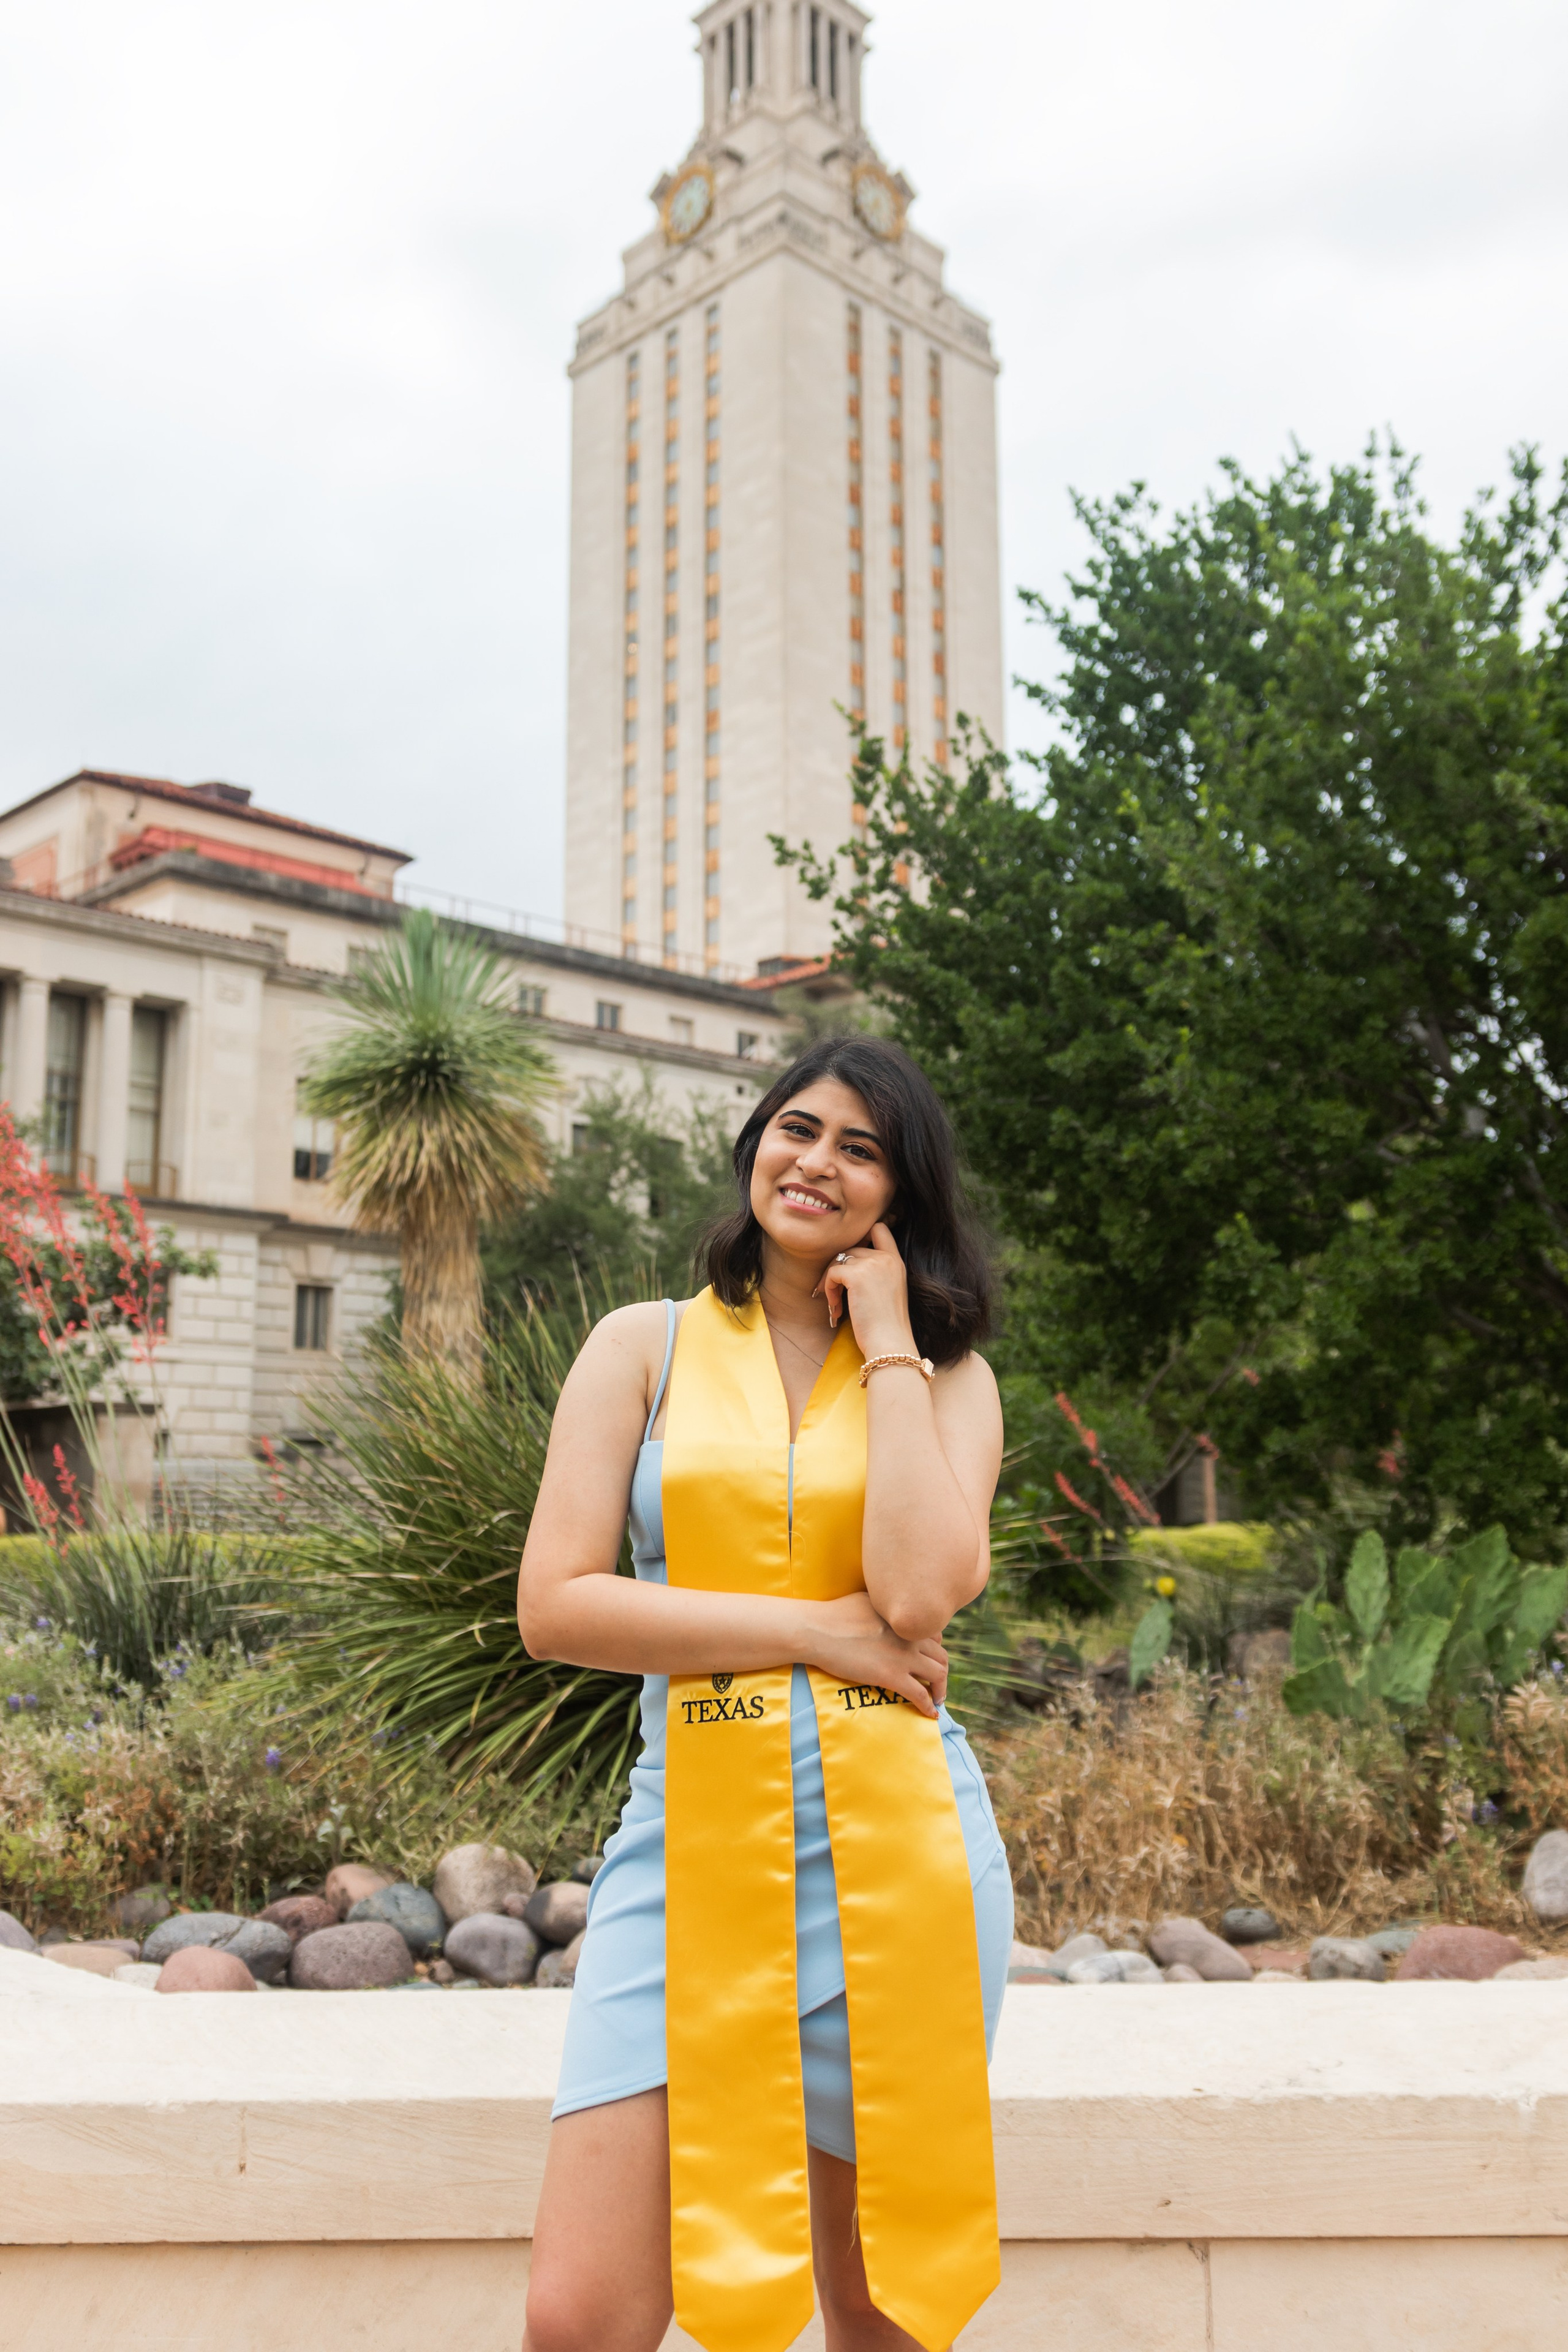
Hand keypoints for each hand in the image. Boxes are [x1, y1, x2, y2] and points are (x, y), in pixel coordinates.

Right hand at [800, 1590, 947, 1716]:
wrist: (818, 1630)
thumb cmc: (834, 1614)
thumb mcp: (868, 1600)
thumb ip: (885, 1608)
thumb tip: (886, 1610)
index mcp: (904, 1619)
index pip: (936, 1636)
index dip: (935, 1650)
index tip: (929, 1661)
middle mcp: (910, 1636)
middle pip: (941, 1656)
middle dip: (942, 1671)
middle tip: (936, 1683)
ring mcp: (903, 1657)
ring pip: (938, 1675)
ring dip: (941, 1689)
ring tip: (937, 1699)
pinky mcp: (892, 1676)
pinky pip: (920, 1695)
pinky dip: (928, 1706)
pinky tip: (930, 1714)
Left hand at [817, 1222, 916, 1358]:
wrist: (890, 1343)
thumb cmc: (887, 1327)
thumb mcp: (888, 1292)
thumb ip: (875, 1274)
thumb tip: (845, 1267)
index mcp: (896, 1261)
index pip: (879, 1229)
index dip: (861, 1236)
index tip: (850, 1259)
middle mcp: (886, 1258)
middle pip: (851, 1248)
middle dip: (838, 1269)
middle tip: (834, 1294)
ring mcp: (872, 1264)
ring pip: (838, 1260)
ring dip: (831, 1282)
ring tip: (835, 1305)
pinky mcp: (856, 1275)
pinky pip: (832, 1273)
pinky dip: (828, 1290)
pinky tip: (835, 1309)